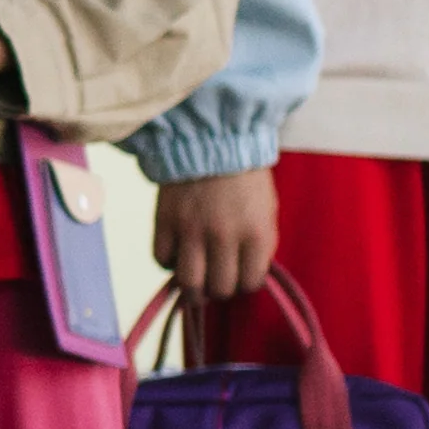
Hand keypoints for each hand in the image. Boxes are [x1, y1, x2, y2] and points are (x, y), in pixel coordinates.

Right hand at [153, 167, 280, 312]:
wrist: (211, 139)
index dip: (245, 283)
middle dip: (220, 288)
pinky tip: (177, 253)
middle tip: (217, 280)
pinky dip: (169, 262)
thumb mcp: (267, 210)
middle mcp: (224, 237)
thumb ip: (259, 245)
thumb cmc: (245, 177)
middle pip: (220, 288)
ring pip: (189, 283)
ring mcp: (192, 230)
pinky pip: (162, 259)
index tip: (240, 275)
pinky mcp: (166, 221)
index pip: (250, 283)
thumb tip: (246, 275)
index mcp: (256, 233)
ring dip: (192, 289)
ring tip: (194, 284)